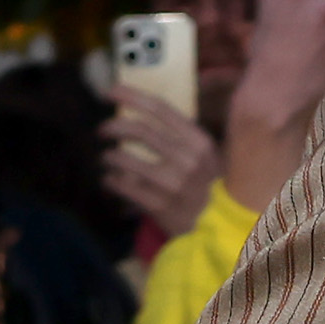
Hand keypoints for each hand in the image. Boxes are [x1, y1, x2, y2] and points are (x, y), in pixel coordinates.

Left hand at [102, 90, 219, 239]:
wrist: (223, 231)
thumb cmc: (213, 191)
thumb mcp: (209, 159)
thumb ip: (183, 139)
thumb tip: (147, 119)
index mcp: (199, 141)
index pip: (161, 109)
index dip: (131, 97)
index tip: (109, 92)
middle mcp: (187, 158)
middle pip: (140, 131)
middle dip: (114, 127)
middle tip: (101, 130)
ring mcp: (174, 183)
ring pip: (127, 159)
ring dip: (109, 156)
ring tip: (105, 158)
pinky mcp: (161, 206)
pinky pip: (125, 188)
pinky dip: (111, 182)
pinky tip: (109, 181)